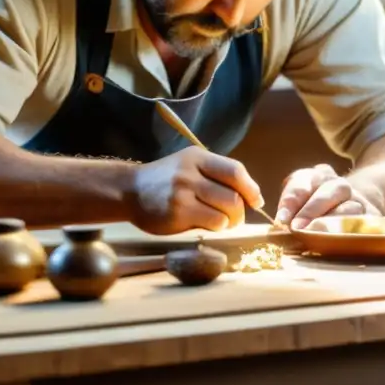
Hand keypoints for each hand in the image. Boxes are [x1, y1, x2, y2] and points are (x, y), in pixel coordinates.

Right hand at [128, 147, 263, 234]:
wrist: (129, 190)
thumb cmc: (165, 180)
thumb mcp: (189, 165)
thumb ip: (215, 175)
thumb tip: (252, 195)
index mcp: (197, 157)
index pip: (236, 171)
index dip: (251, 188)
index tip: (256, 200)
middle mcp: (191, 172)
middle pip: (234, 195)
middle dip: (241, 211)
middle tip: (236, 218)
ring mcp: (183, 192)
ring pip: (226, 211)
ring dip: (230, 221)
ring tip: (221, 222)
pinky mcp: (178, 212)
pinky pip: (212, 222)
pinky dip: (216, 227)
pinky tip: (206, 224)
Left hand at [276, 164, 379, 229]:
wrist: (354, 205)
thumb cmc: (316, 211)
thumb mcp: (299, 204)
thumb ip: (290, 212)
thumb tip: (279, 228)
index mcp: (316, 176)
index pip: (302, 182)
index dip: (291, 200)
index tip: (281, 219)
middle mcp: (338, 185)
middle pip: (329, 191)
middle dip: (311, 210)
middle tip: (297, 228)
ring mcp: (359, 200)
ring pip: (350, 207)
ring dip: (333, 222)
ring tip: (318, 236)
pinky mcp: (373, 217)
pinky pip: (366, 223)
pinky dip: (354, 232)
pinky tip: (343, 242)